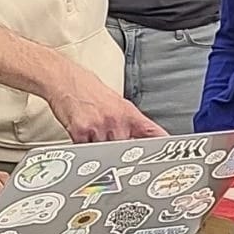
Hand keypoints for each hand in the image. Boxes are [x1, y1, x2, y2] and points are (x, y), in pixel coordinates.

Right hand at [46, 60, 165, 141]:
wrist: (64, 79)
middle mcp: (117, 120)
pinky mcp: (81, 133)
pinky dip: (84, 148)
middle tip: (112, 144)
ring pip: (105, 153)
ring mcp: (99, 127)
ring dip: (99, 149)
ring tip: (92, 133)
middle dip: (120, 152)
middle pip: (126, 149)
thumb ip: (129, 123)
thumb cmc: (88, 90)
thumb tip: (140, 139)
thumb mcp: (116, 103)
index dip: (162, 144)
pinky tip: (81, 134)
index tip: (169, 153)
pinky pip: (86, 151)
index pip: (151, 132)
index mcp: (128, 113)